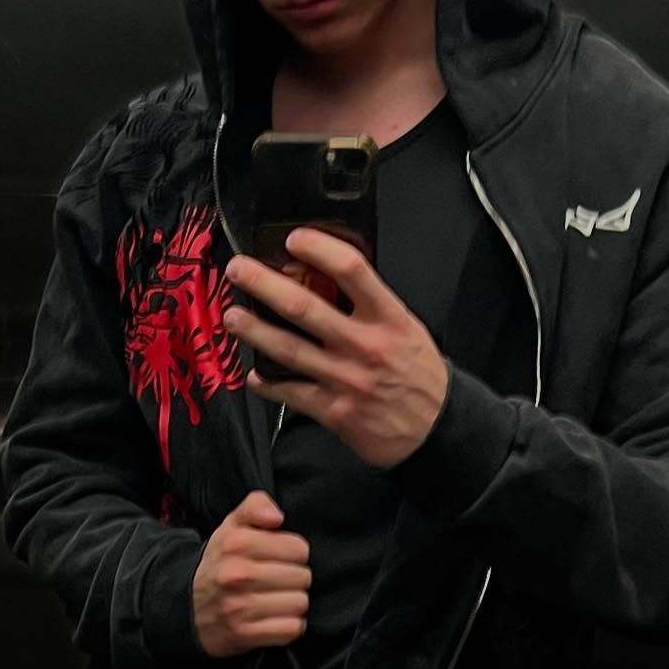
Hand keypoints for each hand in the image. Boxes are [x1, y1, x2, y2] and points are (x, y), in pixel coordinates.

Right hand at [191, 490, 311, 659]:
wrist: (187, 610)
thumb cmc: (220, 565)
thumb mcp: (231, 527)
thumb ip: (255, 506)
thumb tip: (277, 518)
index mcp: (236, 543)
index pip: (298, 549)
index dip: (293, 554)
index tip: (279, 559)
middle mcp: (237, 574)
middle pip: (302, 577)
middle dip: (294, 579)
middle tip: (277, 582)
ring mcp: (240, 607)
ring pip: (299, 603)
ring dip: (292, 604)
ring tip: (276, 601)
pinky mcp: (245, 634)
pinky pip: (291, 629)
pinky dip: (289, 626)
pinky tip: (275, 619)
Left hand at [221, 227, 450, 468]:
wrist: (436, 429)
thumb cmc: (418, 375)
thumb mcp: (407, 328)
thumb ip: (371, 307)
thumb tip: (327, 279)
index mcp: (388, 318)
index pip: (351, 270)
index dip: (318, 248)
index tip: (293, 238)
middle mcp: (365, 345)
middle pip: (304, 307)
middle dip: (264, 285)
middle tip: (239, 270)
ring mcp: (346, 379)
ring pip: (289, 350)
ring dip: (255, 331)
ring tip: (232, 317)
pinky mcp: (334, 411)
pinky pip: (291, 393)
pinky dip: (269, 383)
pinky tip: (255, 374)